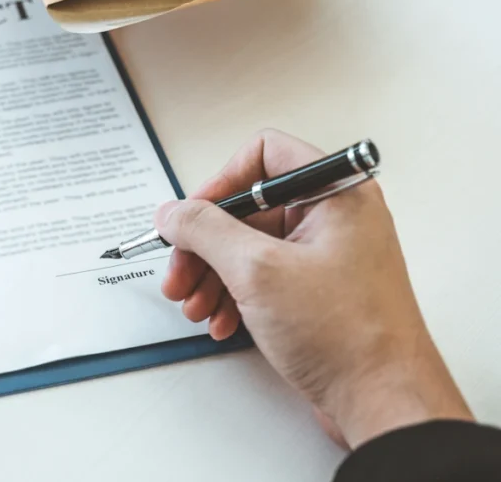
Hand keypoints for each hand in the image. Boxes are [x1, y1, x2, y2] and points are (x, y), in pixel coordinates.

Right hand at [156, 130, 471, 448]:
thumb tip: (174, 212)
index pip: (264, 155)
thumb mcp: (257, 271)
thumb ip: (205, 231)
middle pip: (247, 208)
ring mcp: (327, 255)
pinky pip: (263, 277)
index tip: (193, 217)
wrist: (384, 404)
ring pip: (249, 246)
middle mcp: (334, 218)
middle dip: (205, 244)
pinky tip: (222, 321)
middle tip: (180, 272)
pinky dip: (234, 295)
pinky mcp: (318, 290)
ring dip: (212, 275)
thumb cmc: (348, 337)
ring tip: (196, 305)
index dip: (221, 182)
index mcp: (335, 194)